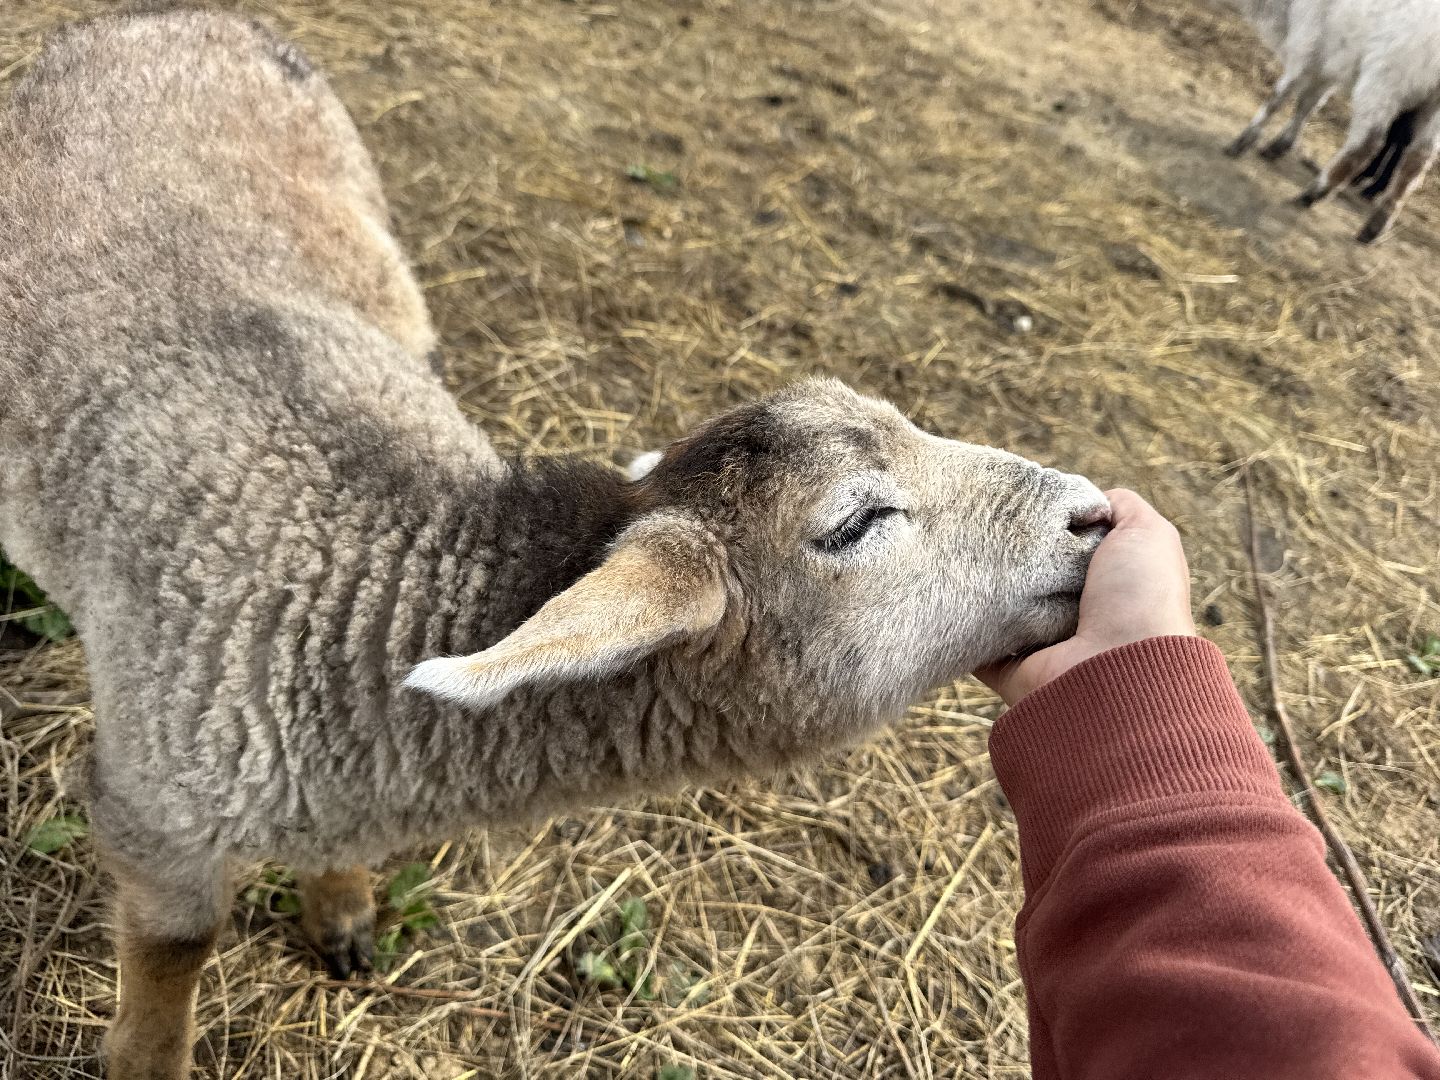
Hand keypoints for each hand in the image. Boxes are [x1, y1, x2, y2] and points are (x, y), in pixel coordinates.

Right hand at [977, 489, 1195, 704]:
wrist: (1118, 669)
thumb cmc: (1138, 597)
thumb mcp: (1147, 534)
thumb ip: (1122, 507)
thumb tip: (1089, 501)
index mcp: (1104, 583)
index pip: (1064, 544)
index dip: (1046, 522)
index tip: (1021, 503)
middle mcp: (1072, 613)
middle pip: (1028, 570)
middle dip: (1008, 550)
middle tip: (982, 524)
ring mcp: (1039, 642)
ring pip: (999, 603)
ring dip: (983, 584)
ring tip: (959, 552)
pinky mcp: (1008, 667)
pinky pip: (975, 642)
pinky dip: (962, 623)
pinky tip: (947, 593)